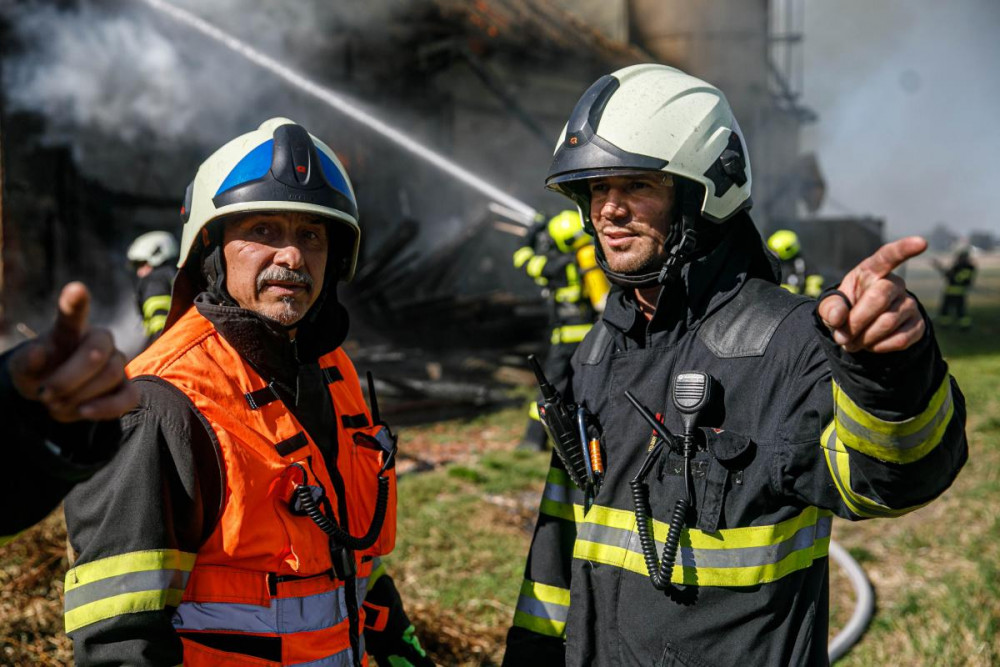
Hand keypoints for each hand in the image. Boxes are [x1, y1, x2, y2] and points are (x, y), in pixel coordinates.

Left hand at [8, 282, 139, 421]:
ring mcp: (117, 364)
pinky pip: (129, 397)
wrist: (54, 395)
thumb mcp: (22, 368)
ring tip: (55, 405)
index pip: (74, 314)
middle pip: (96, 354)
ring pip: (110, 376)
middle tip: (43, 395)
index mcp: (72, 330)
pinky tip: (84, 411)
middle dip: (68, 379)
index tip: (76, 288)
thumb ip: (25, 361)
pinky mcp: (126, 389)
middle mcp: (101, 341)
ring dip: (78, 396)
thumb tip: (38, 353)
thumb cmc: (39, 373)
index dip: (76, 302)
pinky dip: (107, 407)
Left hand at [817, 237, 926, 353]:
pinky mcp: (917, 325)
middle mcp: (895, 284)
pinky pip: (900, 339)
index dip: (904, 249)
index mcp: (872, 271)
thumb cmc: (845, 310)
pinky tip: (871, 344)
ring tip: (853, 341)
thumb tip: (839, 317)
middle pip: (879, 297)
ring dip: (865, 338)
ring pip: (888, 322)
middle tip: (842, 336)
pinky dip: (879, 347)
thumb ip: (830, 308)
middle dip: (856, 321)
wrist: (858, 331)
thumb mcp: (830, 306)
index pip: (888, 256)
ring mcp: (909, 304)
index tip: (921, 242)